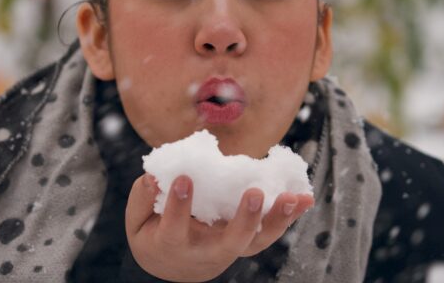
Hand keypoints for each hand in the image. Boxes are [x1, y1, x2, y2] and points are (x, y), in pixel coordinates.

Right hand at [125, 174, 314, 281]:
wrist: (174, 266)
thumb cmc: (154, 233)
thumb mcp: (138, 220)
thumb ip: (143, 198)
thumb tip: (155, 177)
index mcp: (174, 243)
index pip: (175, 228)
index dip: (178, 205)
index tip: (184, 179)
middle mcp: (206, 250)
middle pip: (230, 243)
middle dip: (244, 220)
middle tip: (254, 193)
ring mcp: (231, 248)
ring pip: (257, 241)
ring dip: (277, 220)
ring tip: (293, 198)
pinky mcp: (248, 241)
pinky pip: (270, 232)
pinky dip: (289, 217)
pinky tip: (305, 199)